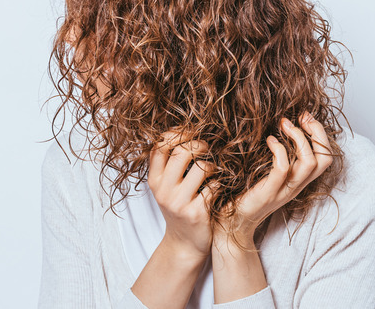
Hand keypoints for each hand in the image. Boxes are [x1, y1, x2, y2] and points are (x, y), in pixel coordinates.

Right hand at [148, 128, 215, 260]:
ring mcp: (179, 203)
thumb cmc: (179, 209)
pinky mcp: (197, 214)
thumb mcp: (166, 187)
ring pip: (202, 167)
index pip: (159, 146)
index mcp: (154, 180)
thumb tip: (183, 130)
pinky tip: (218, 189)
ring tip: (213, 171)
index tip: (190, 132)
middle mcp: (163, 191)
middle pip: (182, 152)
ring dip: (213, 165)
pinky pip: (215, 187)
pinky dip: (220, 184)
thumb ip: (169, 164)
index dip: (177, 133)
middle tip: (207, 148)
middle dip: (200, 145)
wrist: (184, 245)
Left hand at [211, 111, 333, 243]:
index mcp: (298, 180)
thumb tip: (276, 125)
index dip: (319, 134)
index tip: (304, 116)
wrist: (230, 223)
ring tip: (284, 124)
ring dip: (299, 138)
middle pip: (324, 159)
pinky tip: (269, 141)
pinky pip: (283, 169)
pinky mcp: (268, 193)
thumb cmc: (243, 193)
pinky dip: (279, 150)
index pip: (325, 157)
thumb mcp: (265, 172)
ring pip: (309, 163)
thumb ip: (275, 156)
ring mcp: (284, 191)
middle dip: (317, 132)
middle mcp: (296, 186)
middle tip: (300, 116)